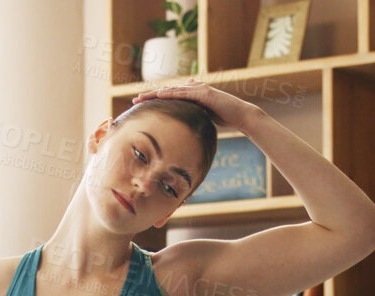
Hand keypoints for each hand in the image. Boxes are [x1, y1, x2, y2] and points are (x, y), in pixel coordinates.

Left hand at [130, 77, 262, 133]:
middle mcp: (193, 88)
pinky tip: (159, 95)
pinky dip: (171, 93)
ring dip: (155, 93)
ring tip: (141, 97)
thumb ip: (193, 117)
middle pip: (167, 91)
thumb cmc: (224, 118)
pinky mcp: (204, 92)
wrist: (240, 115)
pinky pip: (184, 92)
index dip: (155, 99)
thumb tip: (184, 128)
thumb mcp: (204, 118)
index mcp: (192, 95)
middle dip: (150, 95)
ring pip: (172, 90)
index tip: (141, 105)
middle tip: (134, 100)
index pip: (170, 96)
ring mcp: (198, 89)